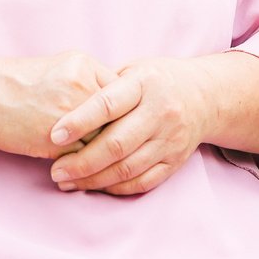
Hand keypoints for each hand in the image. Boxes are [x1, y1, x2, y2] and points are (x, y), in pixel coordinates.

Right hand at [0, 51, 117, 159]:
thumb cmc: (19, 82)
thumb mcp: (61, 67)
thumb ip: (90, 81)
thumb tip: (118, 103)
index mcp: (85, 66)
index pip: (123, 94)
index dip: (125, 112)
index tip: (124, 123)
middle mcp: (82, 86)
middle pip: (119, 117)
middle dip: (120, 133)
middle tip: (125, 145)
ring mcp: (70, 113)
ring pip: (103, 139)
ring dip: (104, 151)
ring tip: (106, 159)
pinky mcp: (57, 140)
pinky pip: (83, 156)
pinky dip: (85, 163)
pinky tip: (83, 165)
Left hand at [47, 57, 216, 195]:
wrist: (205, 96)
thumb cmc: (156, 81)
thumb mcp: (132, 70)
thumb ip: (103, 86)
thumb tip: (62, 106)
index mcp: (145, 83)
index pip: (108, 104)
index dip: (79, 121)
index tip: (54, 135)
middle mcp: (161, 112)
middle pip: (117, 144)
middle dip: (81, 162)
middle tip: (56, 170)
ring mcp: (170, 139)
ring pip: (127, 168)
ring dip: (93, 180)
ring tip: (67, 181)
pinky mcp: (175, 160)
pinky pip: (142, 182)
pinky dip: (115, 188)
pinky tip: (95, 186)